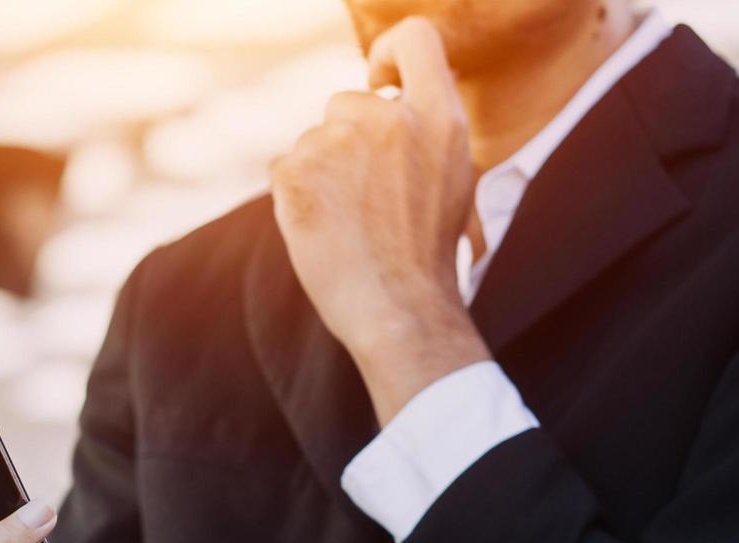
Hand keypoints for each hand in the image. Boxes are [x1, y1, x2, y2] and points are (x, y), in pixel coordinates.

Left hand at [271, 16, 491, 423]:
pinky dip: (294, 194)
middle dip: (346, 139)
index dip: (390, 51)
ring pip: (313, 139)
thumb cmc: (427, 252)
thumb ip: (422, 130)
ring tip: (350, 220)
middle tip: (367, 195)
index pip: (416, 39)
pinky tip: (322, 227)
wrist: (398, 307)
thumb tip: (384, 96)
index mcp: (440, 117)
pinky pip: (285, 166)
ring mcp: (338, 141)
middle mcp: (389, 118)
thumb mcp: (453, 176)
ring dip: (321, 171)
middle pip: (347, 101)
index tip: (378, 77)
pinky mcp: (295, 169)